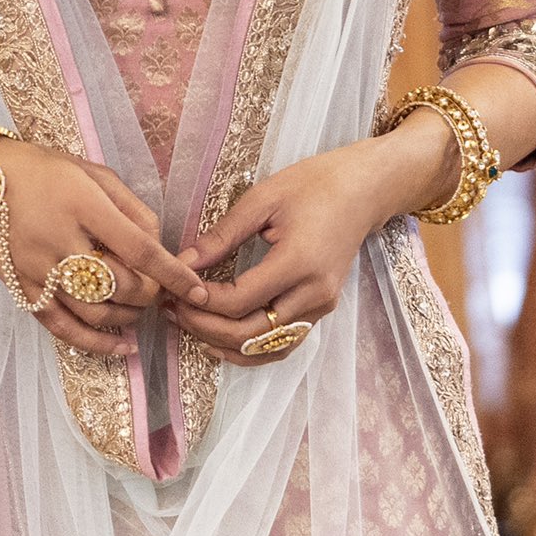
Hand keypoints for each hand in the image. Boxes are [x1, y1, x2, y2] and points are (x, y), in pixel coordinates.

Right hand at [0, 142, 207, 358]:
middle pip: (119, 285)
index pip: (138, 248)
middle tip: (158, 287)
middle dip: (151, 293)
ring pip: (96, 312)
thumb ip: (131, 207)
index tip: (198, 289)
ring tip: (140, 307)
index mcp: (81, 204)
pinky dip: (96, 344)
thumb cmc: (42, 170)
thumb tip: (160, 245)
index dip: (173, 273)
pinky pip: (62, 328)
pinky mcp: (23, 288)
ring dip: (130, 316)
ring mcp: (38, 270)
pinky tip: (123, 347)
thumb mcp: (92, 172)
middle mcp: (59, 240)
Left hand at [171, 135, 403, 364]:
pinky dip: (250, 350)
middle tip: (172, 309)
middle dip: (205, 326)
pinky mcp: (321, 310)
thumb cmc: (313, 186)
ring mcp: (321, 307)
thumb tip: (183, 261)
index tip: (175, 288)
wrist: (363, 191)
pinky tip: (219, 341)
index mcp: (299, 263)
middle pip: (251, 332)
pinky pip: (282, 344)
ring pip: (266, 347)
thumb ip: (222, 235)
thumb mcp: (262, 200)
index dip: (203, 301)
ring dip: (223, 343)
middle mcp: (314, 294)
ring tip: (187, 324)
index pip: (241, 300)